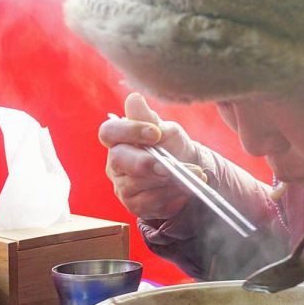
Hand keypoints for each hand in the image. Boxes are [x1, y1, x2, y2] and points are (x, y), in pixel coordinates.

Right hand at [98, 93, 204, 219]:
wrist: (189, 170)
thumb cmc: (171, 146)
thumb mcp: (164, 129)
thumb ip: (148, 117)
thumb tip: (134, 98)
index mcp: (118, 140)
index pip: (109, 132)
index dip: (129, 131)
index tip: (155, 133)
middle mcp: (116, 164)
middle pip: (120, 160)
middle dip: (147, 162)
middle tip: (170, 163)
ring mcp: (123, 187)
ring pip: (139, 183)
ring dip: (169, 178)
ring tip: (194, 173)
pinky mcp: (136, 206)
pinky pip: (151, 202)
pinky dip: (172, 193)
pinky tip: (187, 187)